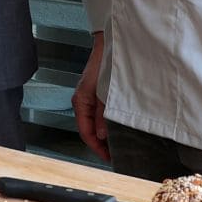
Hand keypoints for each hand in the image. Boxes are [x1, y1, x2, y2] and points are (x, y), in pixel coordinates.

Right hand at [73, 34, 110, 160]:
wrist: (110, 43)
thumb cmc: (106, 64)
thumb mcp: (106, 92)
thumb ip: (104, 115)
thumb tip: (103, 136)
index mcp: (80, 102)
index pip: (85, 132)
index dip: (97, 148)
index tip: (110, 158)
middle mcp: (82, 101)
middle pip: (89, 129)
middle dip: (102, 143)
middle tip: (118, 154)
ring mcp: (89, 97)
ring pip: (95, 121)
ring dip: (105, 133)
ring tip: (120, 142)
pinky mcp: (97, 92)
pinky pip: (99, 113)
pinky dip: (107, 122)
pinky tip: (118, 125)